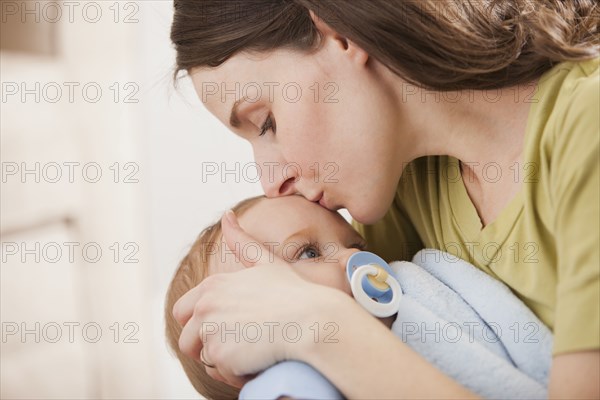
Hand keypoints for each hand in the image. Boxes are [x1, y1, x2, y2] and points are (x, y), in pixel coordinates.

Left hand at [173, 210, 334, 386]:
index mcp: (212, 286)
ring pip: (206, 360)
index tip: (225, 329)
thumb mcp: (267, 263)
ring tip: (254, 351)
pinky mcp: (221, 356)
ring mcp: (211, 331)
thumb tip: (226, 215)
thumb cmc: (295, 293)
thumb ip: (242, 242)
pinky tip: (261, 360)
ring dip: (227, 361)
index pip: (182, 313)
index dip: (200, 325)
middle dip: (206, 348)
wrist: (313, 320)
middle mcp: (205, 307)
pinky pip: (222, 374)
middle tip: (238, 345)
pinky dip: (239, 373)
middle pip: (187, 341)